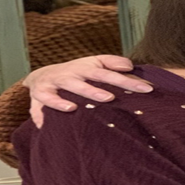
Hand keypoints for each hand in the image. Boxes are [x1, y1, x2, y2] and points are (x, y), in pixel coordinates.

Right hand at [24, 55, 149, 126]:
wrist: (43, 75)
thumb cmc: (77, 72)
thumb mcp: (94, 63)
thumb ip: (112, 63)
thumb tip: (129, 66)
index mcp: (86, 68)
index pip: (108, 74)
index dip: (126, 81)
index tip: (145, 89)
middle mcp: (70, 74)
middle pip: (83, 82)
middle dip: (94, 91)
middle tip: (109, 98)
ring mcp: (54, 84)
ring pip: (60, 91)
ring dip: (65, 100)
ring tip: (74, 108)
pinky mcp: (39, 94)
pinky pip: (40, 103)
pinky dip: (43, 111)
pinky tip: (49, 121)